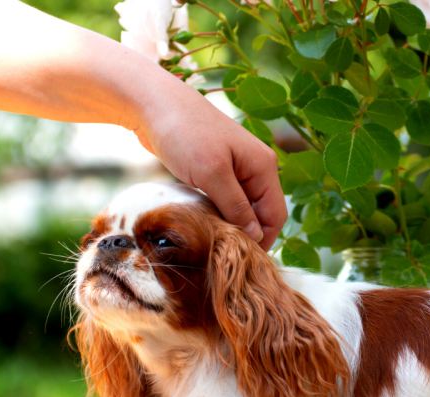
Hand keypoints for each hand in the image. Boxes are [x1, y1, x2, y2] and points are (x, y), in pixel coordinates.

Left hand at [125, 67, 286, 250]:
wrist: (154, 103)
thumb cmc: (185, 133)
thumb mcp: (212, 174)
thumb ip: (236, 207)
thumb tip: (255, 237)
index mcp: (263, 166)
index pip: (275, 215)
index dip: (263, 240)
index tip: (240, 259)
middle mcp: (255, 168)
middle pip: (261, 214)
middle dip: (247, 234)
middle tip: (223, 254)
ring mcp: (235, 168)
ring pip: (242, 208)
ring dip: (231, 225)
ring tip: (212, 243)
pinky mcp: (216, 169)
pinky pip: (225, 200)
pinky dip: (218, 213)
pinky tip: (203, 223)